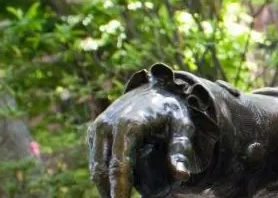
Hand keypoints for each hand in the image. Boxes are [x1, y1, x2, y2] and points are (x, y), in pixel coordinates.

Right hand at [88, 64, 196, 197]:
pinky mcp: (94, 130)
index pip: (120, 165)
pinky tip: (116, 185)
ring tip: (121, 196)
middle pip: (102, 169)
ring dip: (105, 185)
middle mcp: (108, 125)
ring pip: (96, 166)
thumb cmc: (172, 110)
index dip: (119, 188)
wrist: (154, 89)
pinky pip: (95, 159)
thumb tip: (181, 176)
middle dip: (110, 191)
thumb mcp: (183, 127)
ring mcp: (98, 127)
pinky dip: (102, 174)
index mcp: (129, 124)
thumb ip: (181, 151)